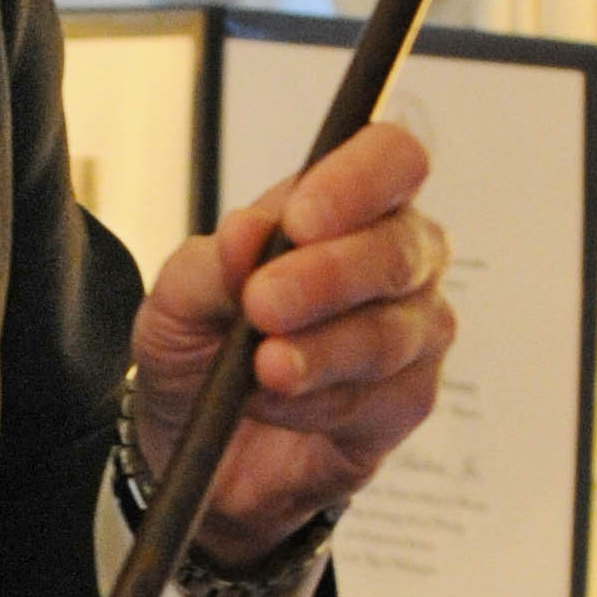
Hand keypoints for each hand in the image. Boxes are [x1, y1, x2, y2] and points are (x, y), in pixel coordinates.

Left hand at [131, 120, 452, 573]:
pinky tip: (273, 404)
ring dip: (319, 351)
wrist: (196, 436)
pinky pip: (378, 400)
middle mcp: (401, 259)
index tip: (299, 219)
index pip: (392, 160)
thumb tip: (248, 231)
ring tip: (263, 368)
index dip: (357, 182)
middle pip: (397, 251)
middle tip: (262, 304)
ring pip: (389, 334)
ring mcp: (415, 332)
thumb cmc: (203, 342)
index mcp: (355, 204)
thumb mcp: (181, 296)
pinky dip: (317, 403)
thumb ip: (215, 261)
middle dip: (326, 278)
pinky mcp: (407, 402)